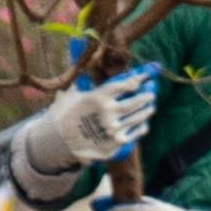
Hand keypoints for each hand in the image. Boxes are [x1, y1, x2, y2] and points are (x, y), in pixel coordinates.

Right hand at [26, 66, 158, 176]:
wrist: (58, 142)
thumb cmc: (65, 115)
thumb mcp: (73, 95)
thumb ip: (86, 83)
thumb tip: (90, 68)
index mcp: (98, 98)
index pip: (125, 85)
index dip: (138, 79)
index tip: (146, 77)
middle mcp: (108, 113)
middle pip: (137, 101)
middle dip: (146, 96)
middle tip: (151, 93)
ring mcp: (114, 128)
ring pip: (140, 117)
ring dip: (147, 111)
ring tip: (150, 107)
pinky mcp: (117, 142)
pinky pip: (137, 132)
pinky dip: (142, 126)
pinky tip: (143, 122)